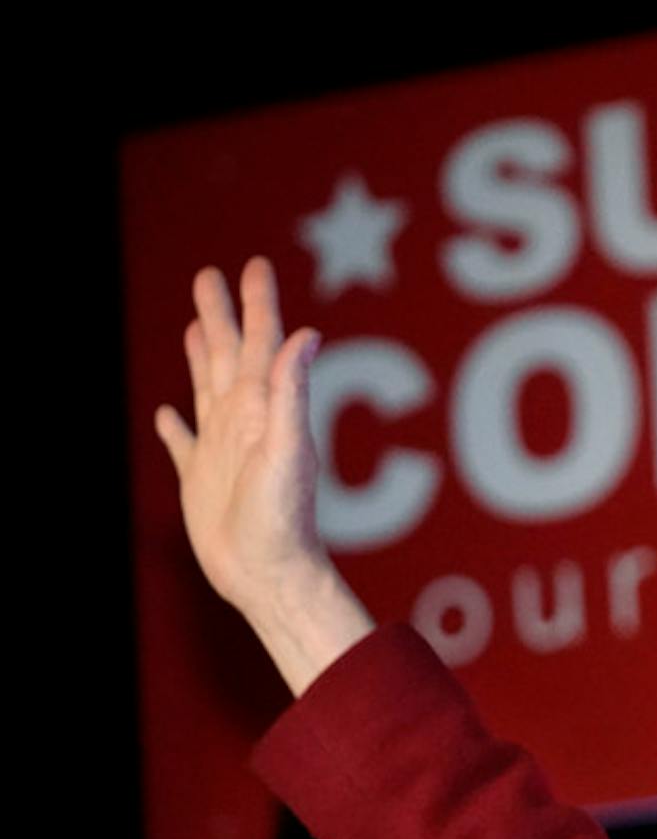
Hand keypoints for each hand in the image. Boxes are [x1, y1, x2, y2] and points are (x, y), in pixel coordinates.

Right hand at [154, 258, 371, 693]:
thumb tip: (307, 335)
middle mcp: (243, 423)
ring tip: (197, 326)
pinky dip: (176, 427)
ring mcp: (222, 450)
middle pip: (228, 356)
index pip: (261, 344)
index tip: (252, 265)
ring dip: (202, 356)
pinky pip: (184, 445)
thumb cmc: (282, 518)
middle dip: (220, 315)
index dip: (256, 305)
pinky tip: (168, 414)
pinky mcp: (202, 481)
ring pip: (207, 389)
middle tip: (209, 275)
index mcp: (263, 410)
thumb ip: (292, 393)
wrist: (268, 574)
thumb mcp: (287, 450)